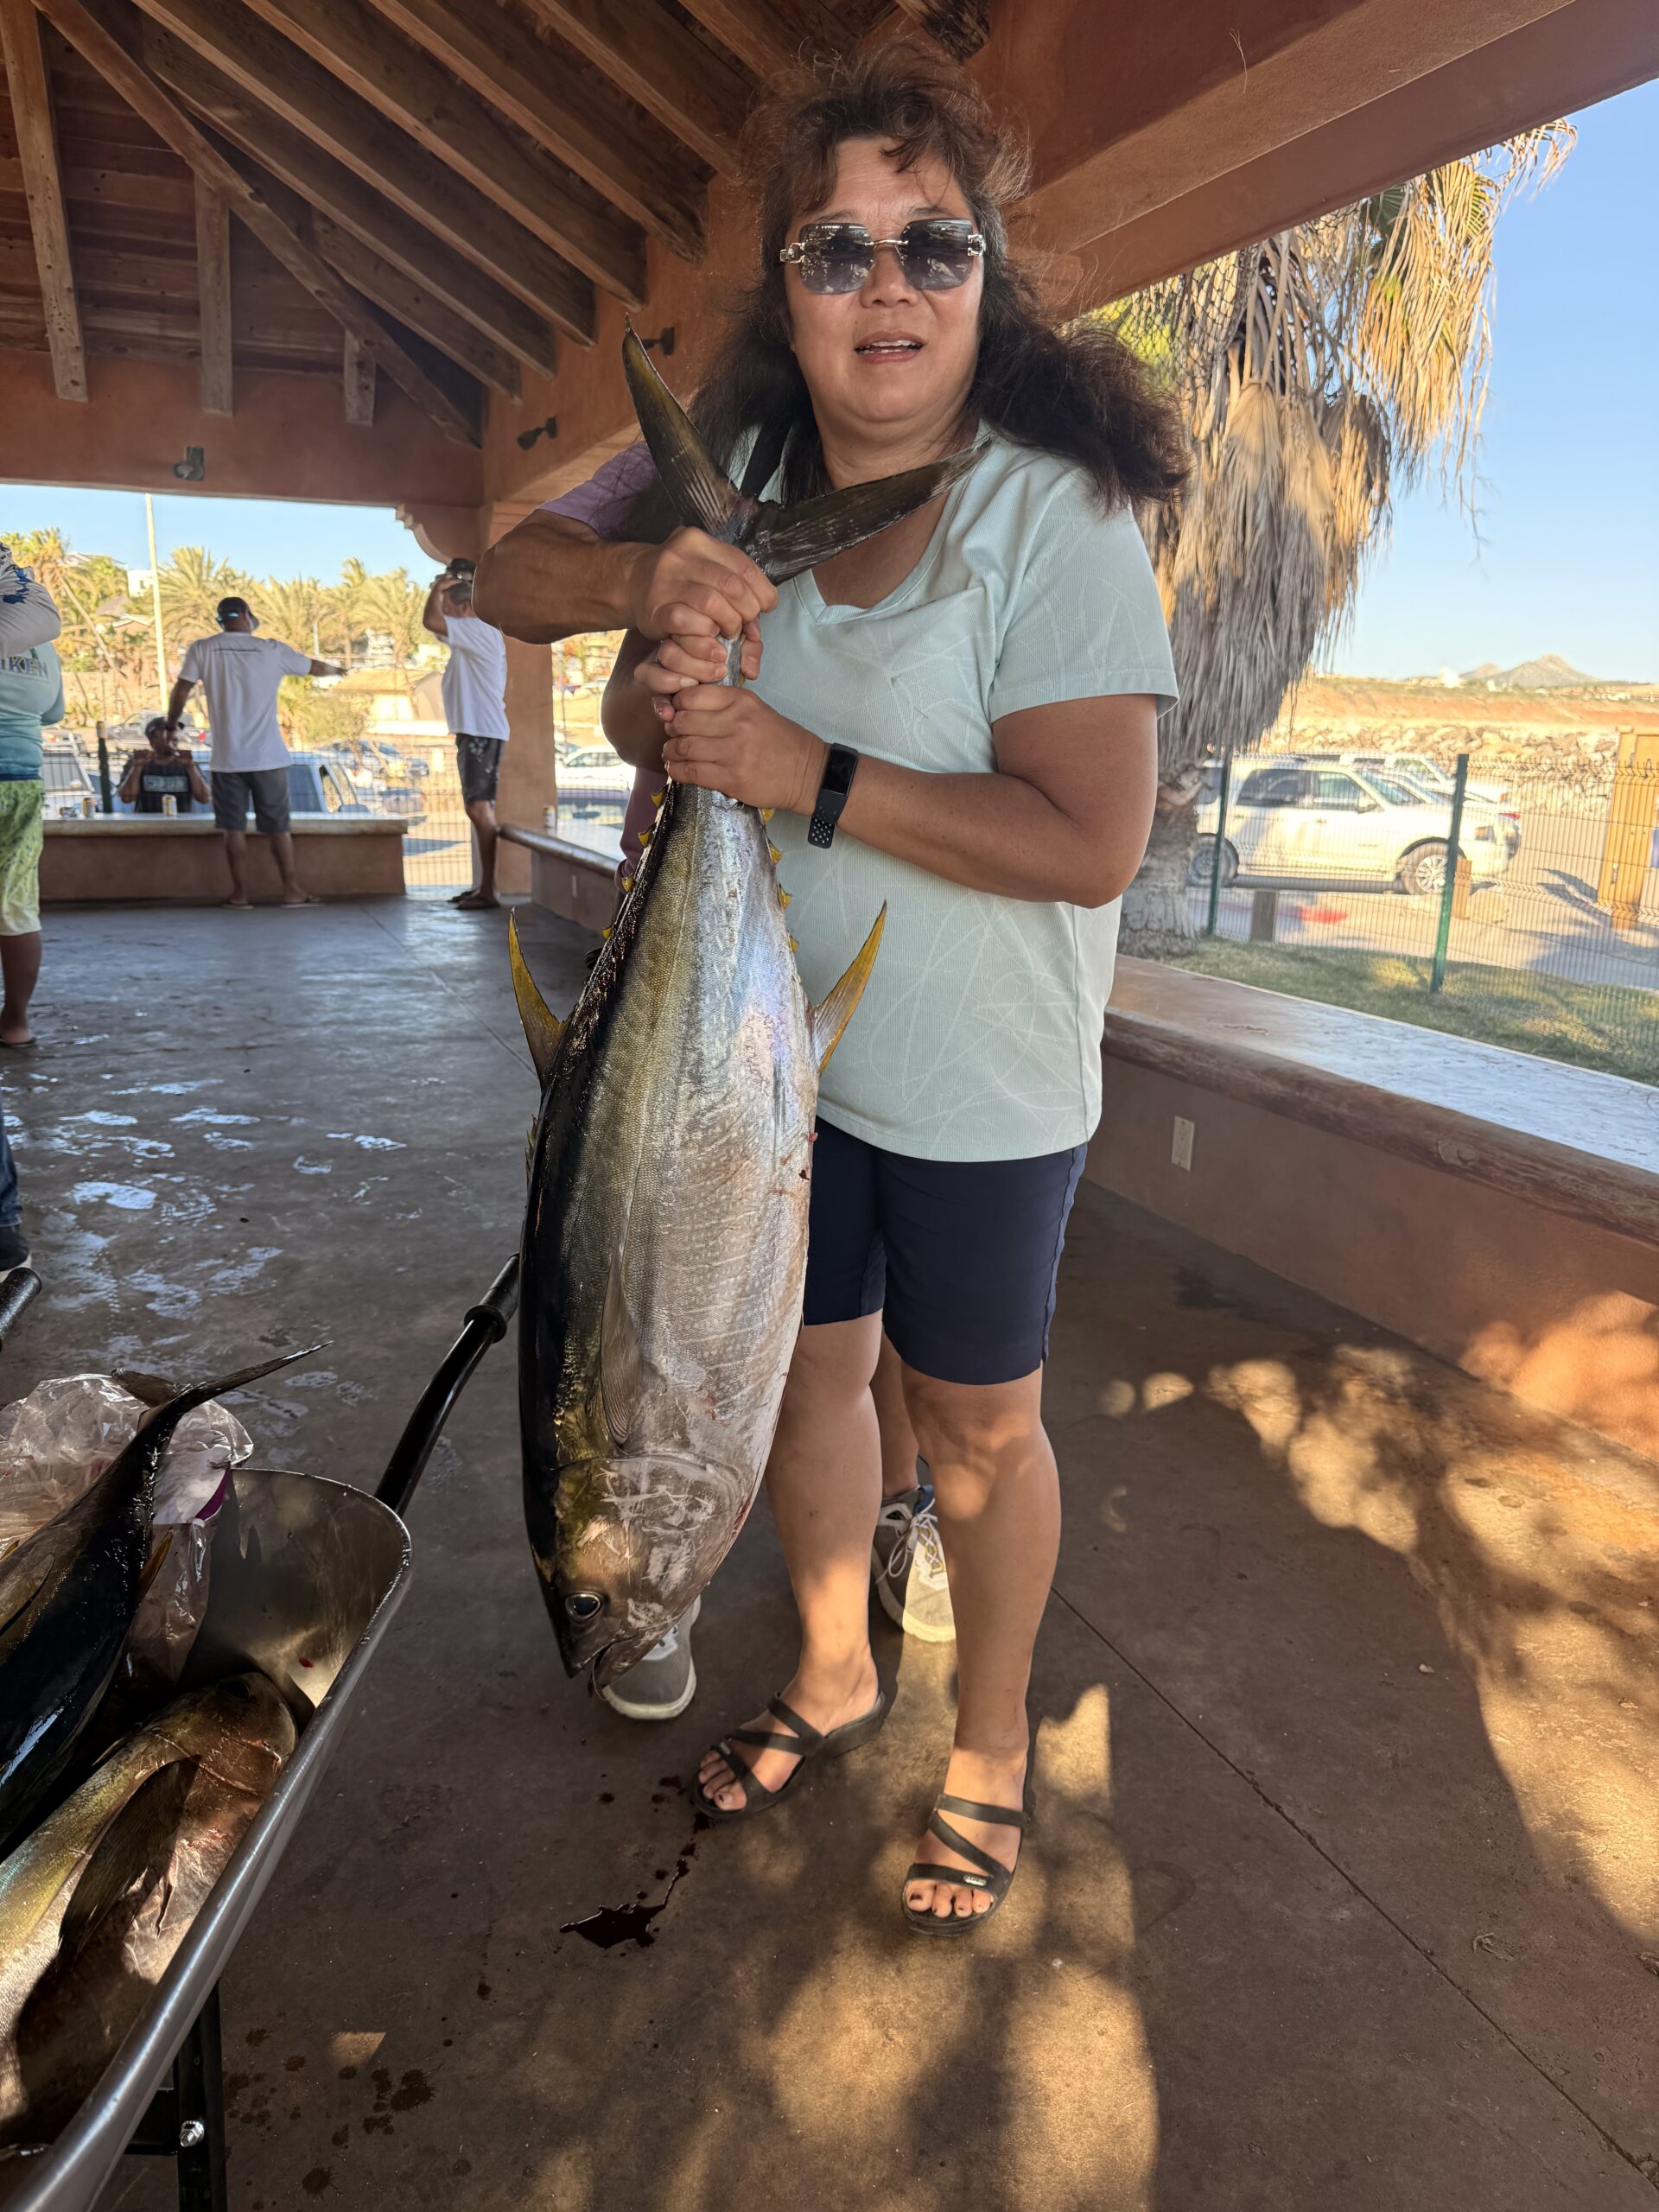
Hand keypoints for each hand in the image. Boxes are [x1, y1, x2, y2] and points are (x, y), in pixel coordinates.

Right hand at [622, 527, 776, 645]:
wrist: (631, 583)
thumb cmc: (678, 580)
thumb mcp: (704, 569)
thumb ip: (732, 584)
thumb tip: (762, 613)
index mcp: (699, 541)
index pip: (744, 566)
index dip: (762, 591)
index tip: (765, 606)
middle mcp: (681, 556)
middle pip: (732, 585)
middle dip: (748, 610)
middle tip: (745, 622)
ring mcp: (666, 581)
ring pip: (713, 603)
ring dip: (730, 623)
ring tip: (729, 631)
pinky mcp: (656, 608)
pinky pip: (690, 623)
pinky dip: (707, 634)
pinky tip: (710, 637)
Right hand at [632, 625, 761, 718]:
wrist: (714, 679)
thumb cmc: (729, 656)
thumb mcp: (742, 647)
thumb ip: (750, 648)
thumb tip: (750, 669)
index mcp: (689, 630)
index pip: (684, 628)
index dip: (702, 644)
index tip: (723, 655)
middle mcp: (669, 646)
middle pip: (668, 652)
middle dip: (693, 665)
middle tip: (718, 672)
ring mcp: (657, 667)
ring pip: (650, 671)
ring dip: (673, 682)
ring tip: (693, 687)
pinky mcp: (654, 689)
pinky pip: (647, 696)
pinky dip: (659, 705)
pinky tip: (670, 714)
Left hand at [660, 682, 825, 816]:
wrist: (807, 772)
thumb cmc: (781, 740)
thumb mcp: (756, 710)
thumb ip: (724, 706)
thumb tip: (684, 710)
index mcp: (742, 701)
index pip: (692, 695)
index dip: (677, 704)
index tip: (676, 712)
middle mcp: (736, 723)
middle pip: (683, 721)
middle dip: (672, 729)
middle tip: (672, 734)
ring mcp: (733, 752)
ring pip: (684, 747)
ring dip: (671, 751)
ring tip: (671, 753)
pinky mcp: (731, 778)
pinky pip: (692, 772)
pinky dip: (677, 771)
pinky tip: (676, 769)